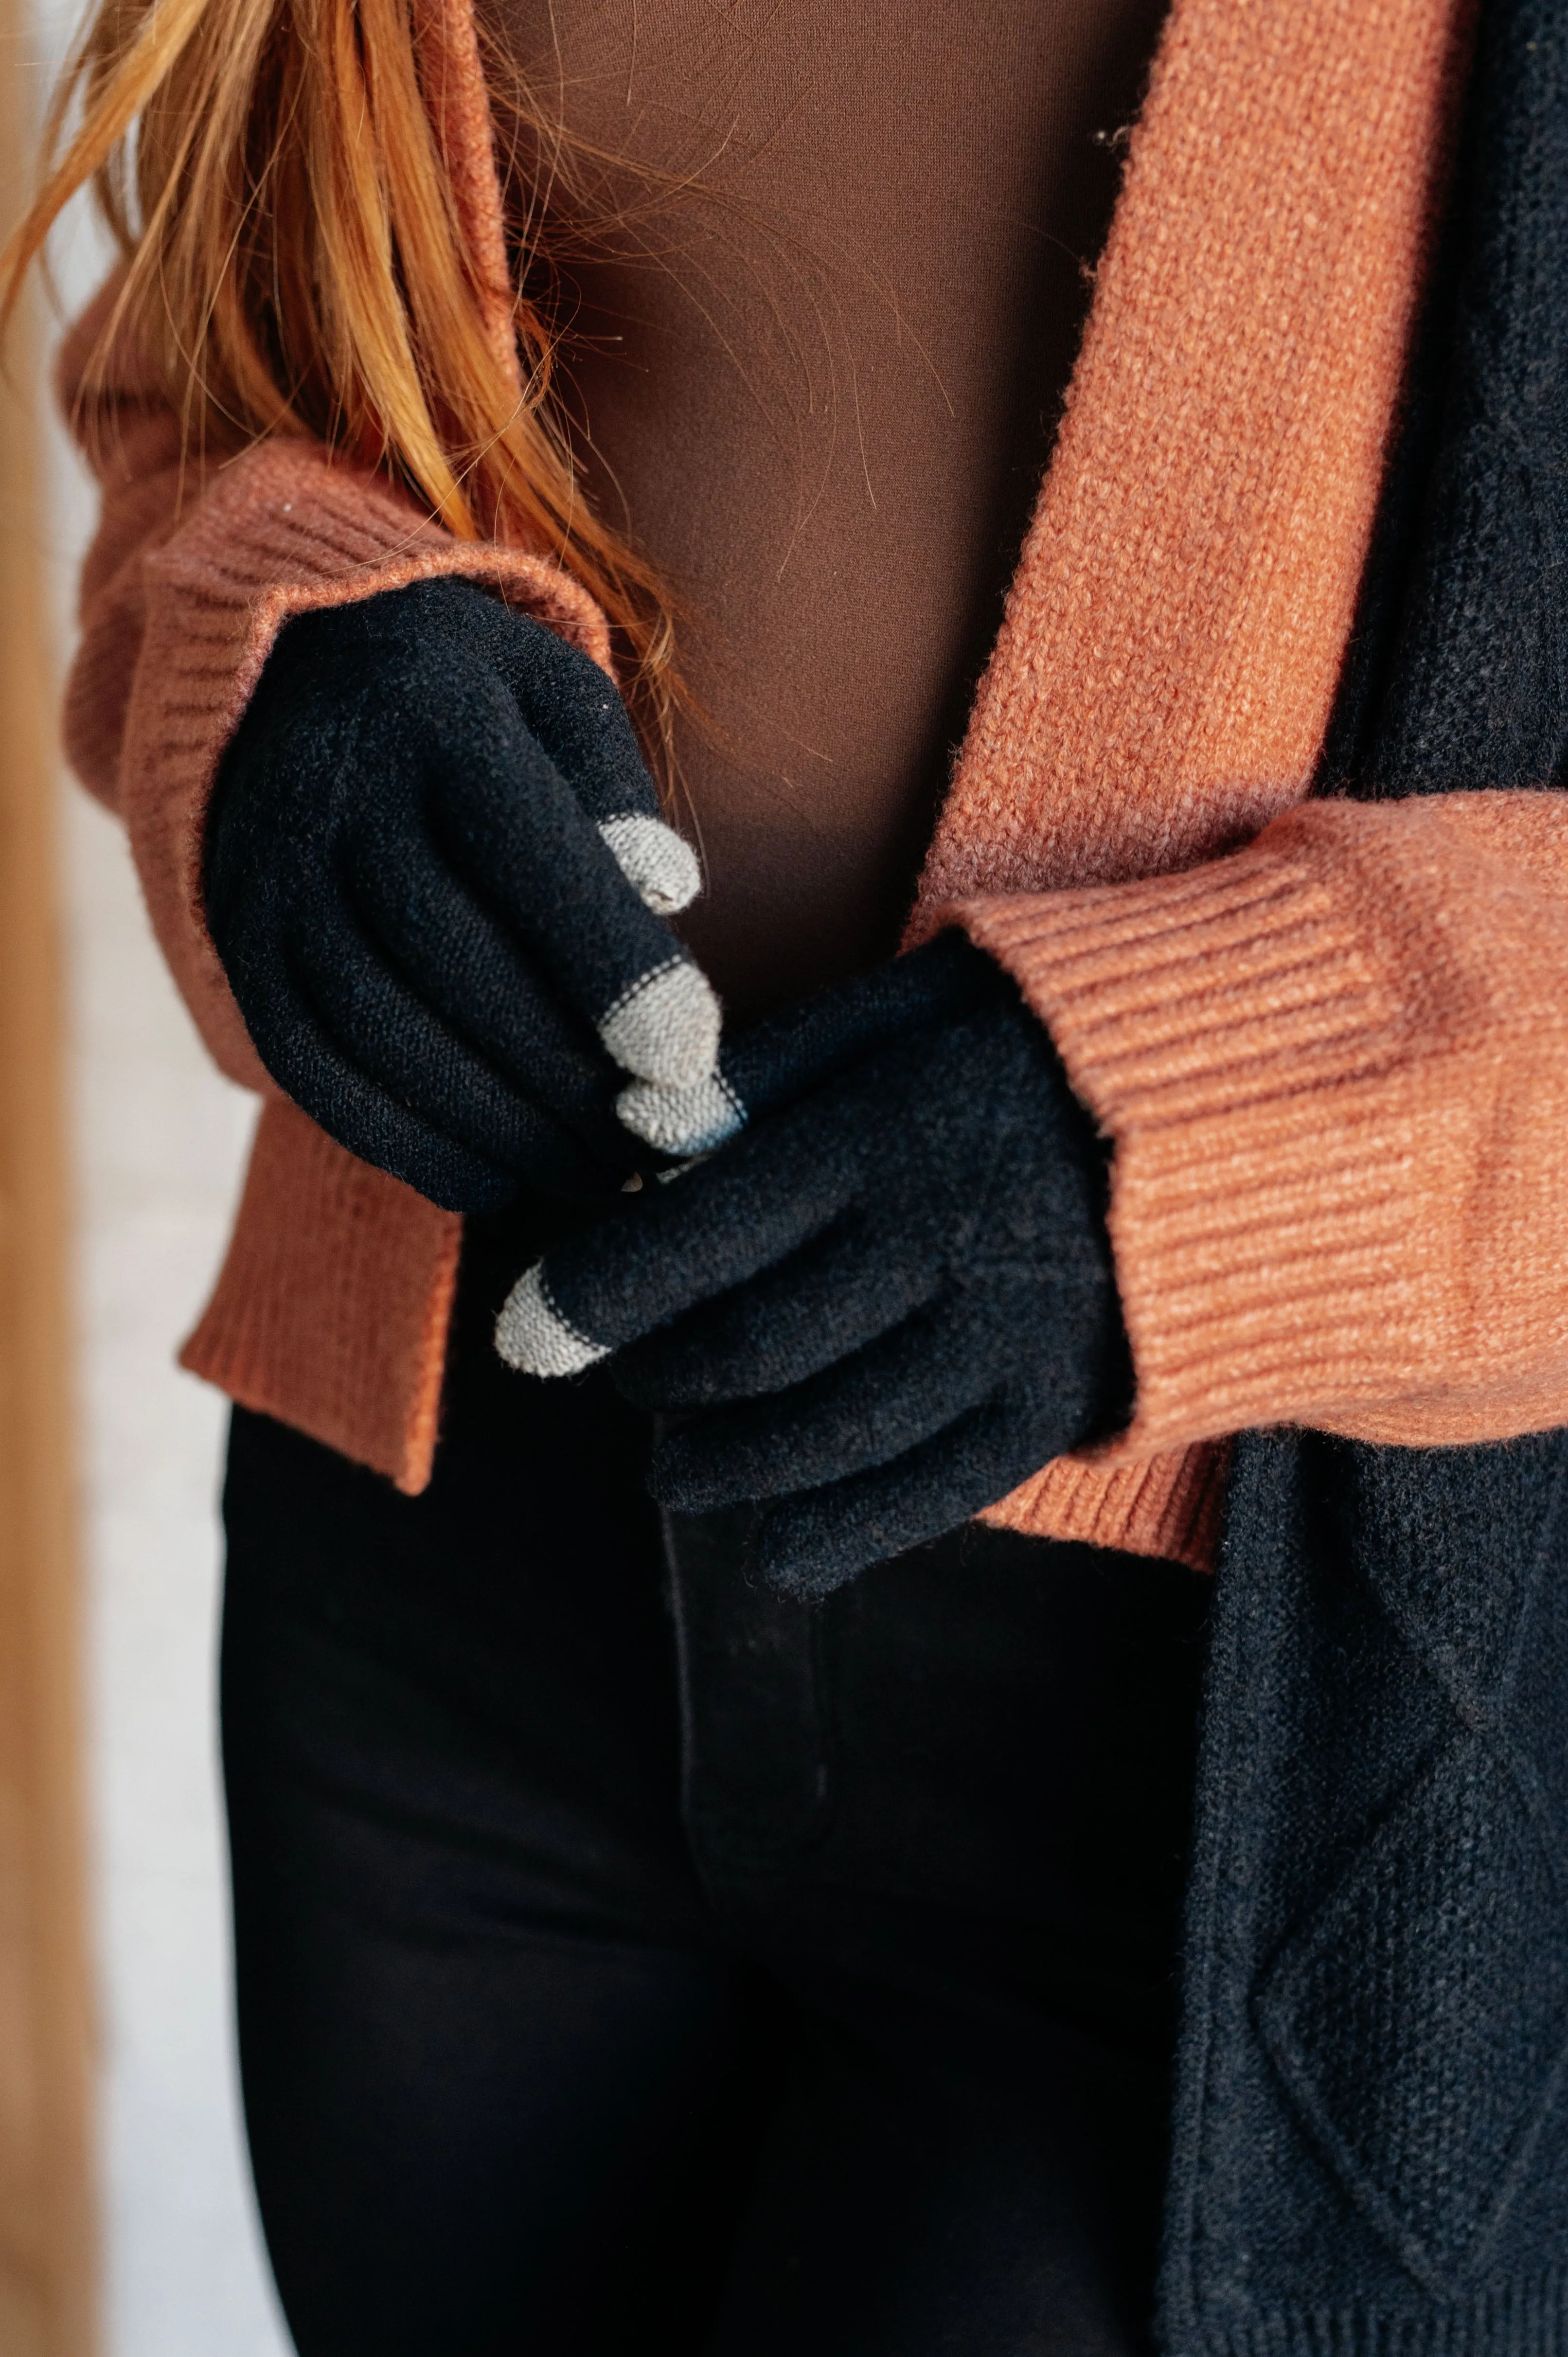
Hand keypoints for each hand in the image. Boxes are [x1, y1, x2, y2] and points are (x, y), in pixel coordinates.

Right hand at [204, 577, 722, 1210]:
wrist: (291, 673)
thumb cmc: (474, 705)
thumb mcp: (558, 701)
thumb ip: (618, 796)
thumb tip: (668, 896)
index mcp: (440, 717)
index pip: (533, 858)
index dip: (612, 971)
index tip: (687, 1065)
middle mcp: (338, 796)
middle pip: (458, 968)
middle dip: (565, 1082)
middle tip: (653, 1153)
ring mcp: (272, 877)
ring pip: (385, 1034)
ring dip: (497, 1130)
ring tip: (590, 1179)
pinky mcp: (238, 947)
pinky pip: (313, 1069)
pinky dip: (404, 1143)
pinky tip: (491, 1179)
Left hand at [494, 934, 1132, 1592]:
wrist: (1241, 1108)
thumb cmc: (1039, 1040)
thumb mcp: (910, 1002)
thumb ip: (775, 1066)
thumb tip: (646, 1138)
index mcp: (887, 1136)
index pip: (701, 1241)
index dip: (593, 1298)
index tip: (525, 1332)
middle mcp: (939, 1248)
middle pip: (747, 1355)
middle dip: (653, 1380)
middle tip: (617, 1378)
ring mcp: (1002, 1341)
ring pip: (819, 1443)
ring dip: (718, 1470)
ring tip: (673, 1463)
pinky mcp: (1053, 1410)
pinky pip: (919, 1502)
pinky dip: (827, 1534)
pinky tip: (769, 1536)